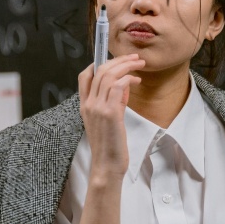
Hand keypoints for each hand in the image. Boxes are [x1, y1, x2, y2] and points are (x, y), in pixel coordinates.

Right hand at [78, 54, 143, 180]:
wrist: (107, 165)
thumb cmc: (110, 145)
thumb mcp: (108, 120)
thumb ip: (114, 102)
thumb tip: (125, 84)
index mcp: (84, 106)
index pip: (84, 76)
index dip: (97, 63)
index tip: (114, 59)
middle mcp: (88, 104)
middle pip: (100, 70)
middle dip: (119, 59)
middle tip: (134, 57)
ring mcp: (98, 107)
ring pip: (109, 74)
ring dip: (127, 65)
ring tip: (140, 65)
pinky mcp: (110, 113)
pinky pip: (118, 86)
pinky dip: (128, 78)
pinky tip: (137, 81)